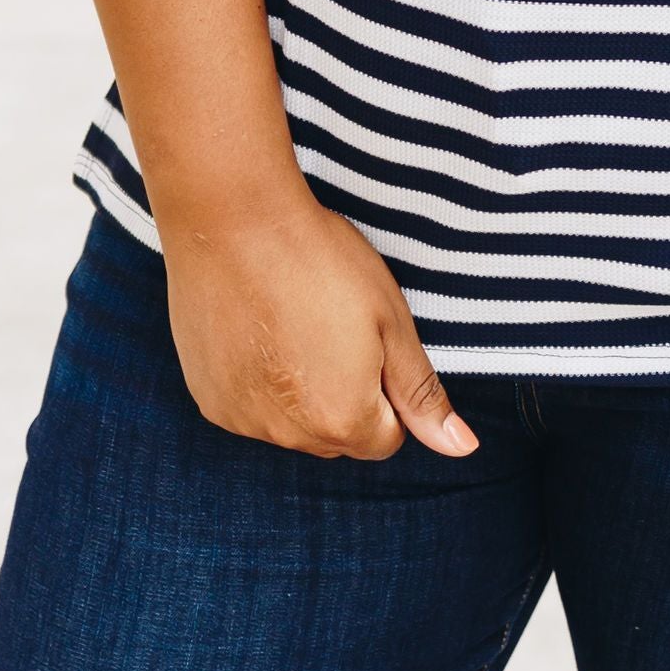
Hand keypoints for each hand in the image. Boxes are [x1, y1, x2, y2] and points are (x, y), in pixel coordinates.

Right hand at [162, 193, 477, 460]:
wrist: (232, 222)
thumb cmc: (320, 262)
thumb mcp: (390, 322)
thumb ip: (422, 393)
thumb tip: (461, 448)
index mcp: (344, 420)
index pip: (387, 438)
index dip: (387, 389)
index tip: (368, 339)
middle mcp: (289, 436)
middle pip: (338, 437)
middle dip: (345, 396)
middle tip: (331, 326)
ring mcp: (241, 420)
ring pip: (292, 425)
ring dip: (300, 392)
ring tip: (292, 322)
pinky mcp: (208, 399)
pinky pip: (250, 409)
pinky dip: (259, 382)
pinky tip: (258, 329)